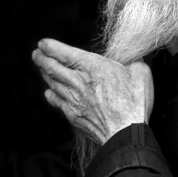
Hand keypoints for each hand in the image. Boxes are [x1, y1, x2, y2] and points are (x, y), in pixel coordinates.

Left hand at [32, 38, 153, 144]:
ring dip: (45, 74)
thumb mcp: (141, 73)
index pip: (65, 53)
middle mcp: (79, 82)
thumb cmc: (134, 102)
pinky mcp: (74, 115)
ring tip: (41, 68)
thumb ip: (134, 60)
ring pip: (53, 84)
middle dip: (42, 59)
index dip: (51, 47)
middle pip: (53, 68)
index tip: (43, 43)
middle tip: (36, 54)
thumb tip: (135, 55)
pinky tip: (49, 92)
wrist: (126, 132)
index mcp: (93, 67)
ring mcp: (74, 100)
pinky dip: (51, 95)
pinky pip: (58, 102)